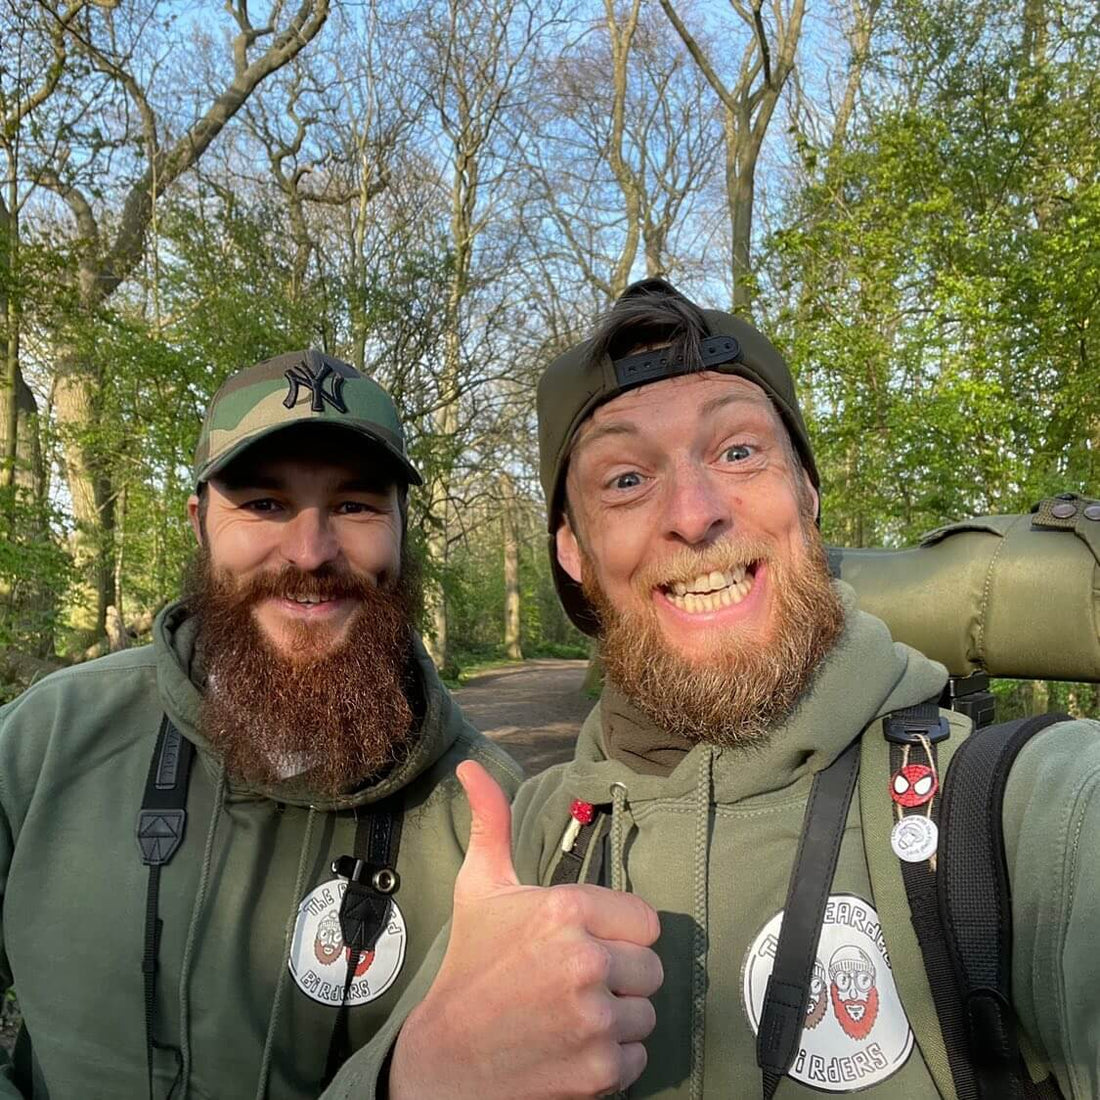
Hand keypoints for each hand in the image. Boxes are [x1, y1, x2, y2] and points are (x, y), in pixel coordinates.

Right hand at [388, 761, 662, 1098]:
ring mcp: (593, 1018)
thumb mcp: (479, 889)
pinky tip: (572, 1048)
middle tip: (574, 983)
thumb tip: (471, 766)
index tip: (585, 944)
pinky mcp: (599, 1070)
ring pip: (646, 1014)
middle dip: (620, 977)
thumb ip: (492, 822)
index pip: (644, 920)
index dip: (618, 934)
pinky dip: (612, 1060)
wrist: (444, 1062)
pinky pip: (638, 1059)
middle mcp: (585, 959)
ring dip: (617, 1019)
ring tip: (571, 1016)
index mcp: (564, 909)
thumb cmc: (468, 967)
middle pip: (651, 968)